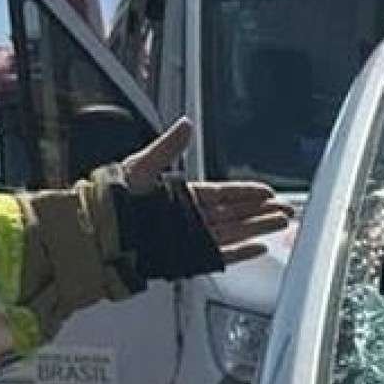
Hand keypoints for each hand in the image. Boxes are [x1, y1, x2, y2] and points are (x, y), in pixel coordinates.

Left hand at [117, 118, 291, 265]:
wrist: (96, 233)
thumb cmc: (111, 200)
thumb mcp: (141, 166)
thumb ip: (168, 148)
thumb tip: (185, 124)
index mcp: (181, 196)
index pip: (223, 194)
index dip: (246, 193)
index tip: (267, 192)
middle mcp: (189, 218)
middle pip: (235, 214)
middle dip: (262, 212)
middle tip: (286, 211)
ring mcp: (189, 238)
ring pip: (233, 233)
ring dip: (258, 229)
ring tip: (282, 224)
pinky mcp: (187, 258)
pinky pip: (220, 255)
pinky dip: (241, 253)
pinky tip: (259, 249)